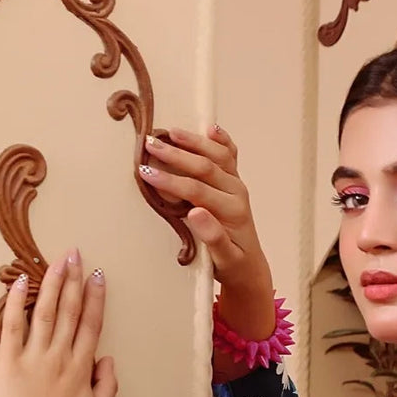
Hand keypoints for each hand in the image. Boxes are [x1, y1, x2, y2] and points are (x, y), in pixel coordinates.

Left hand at [0, 249, 117, 396]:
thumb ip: (108, 385)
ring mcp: (34, 357)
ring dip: (53, 282)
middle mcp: (60, 356)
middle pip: (70, 311)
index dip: (96, 298)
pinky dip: (16, 301)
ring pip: (46, 311)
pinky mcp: (8, 362)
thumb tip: (108, 359)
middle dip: (74, 280)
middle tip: (76, 255)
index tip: (98, 276)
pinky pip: (13, 325)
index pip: (91, 325)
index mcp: (82, 368)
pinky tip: (21, 281)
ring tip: (58, 260)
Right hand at [139, 125, 276, 340]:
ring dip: (193, 141)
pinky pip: (231, 157)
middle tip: (149, 144)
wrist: (249, 268)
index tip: (146, 173)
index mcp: (232, 211)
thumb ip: (212, 237)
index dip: (171, 180)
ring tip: (169, 132)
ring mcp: (237, 185)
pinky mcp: (235, 183)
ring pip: (218, 155)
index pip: (197, 190)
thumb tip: (196, 213)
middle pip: (205, 167)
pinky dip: (222, 141)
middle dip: (175, 155)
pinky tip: (210, 128)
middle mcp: (237, 193)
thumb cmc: (232, 266)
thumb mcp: (223, 260)